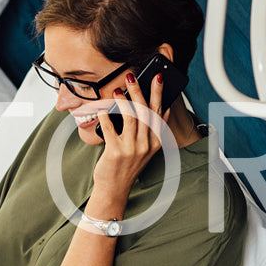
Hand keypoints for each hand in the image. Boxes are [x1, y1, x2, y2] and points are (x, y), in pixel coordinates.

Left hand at [92, 69, 166, 201]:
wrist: (114, 188)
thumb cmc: (128, 166)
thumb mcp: (147, 150)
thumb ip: (155, 130)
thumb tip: (164, 109)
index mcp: (155, 142)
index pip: (158, 113)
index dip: (158, 94)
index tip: (157, 78)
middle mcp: (146, 145)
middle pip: (144, 111)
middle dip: (139, 91)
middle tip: (132, 77)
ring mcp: (131, 149)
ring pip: (130, 118)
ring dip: (124, 101)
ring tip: (117, 90)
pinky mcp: (115, 152)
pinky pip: (110, 128)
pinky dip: (106, 116)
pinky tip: (102, 109)